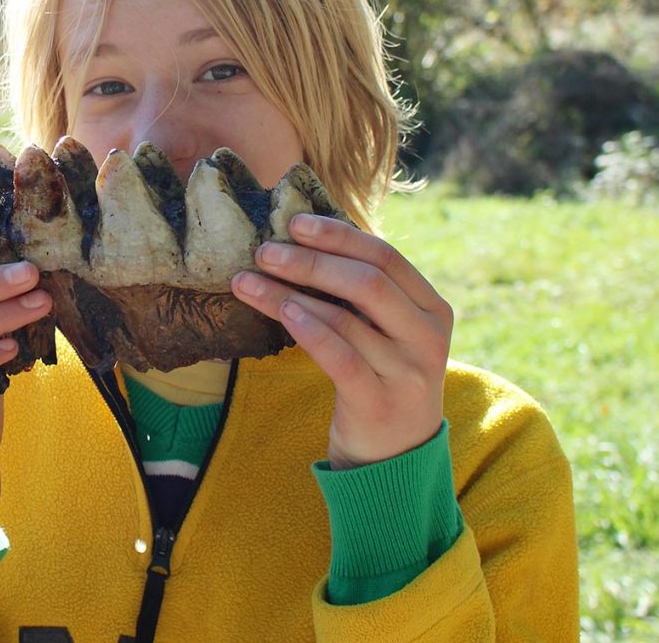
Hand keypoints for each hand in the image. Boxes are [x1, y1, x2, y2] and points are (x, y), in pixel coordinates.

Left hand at [232, 214, 452, 469]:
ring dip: (289, 294)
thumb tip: (302, 240)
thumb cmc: (379, 377)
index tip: (294, 223)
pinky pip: (340, 357)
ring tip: (247, 282)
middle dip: (310, 261)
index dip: (338, 235)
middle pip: (367, 282)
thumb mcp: (385, 331)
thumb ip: (363, 293)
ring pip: (344, 318)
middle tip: (265, 251)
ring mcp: (408, 372)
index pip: (386, 256)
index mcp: (432, 308)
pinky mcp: (380, 403)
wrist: (395, 457)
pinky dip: (308, 329)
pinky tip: (281, 311)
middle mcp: (428, 337)